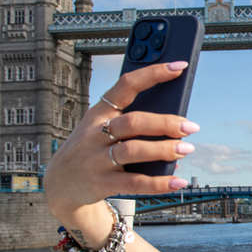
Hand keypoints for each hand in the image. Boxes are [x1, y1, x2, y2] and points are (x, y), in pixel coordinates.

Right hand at [44, 62, 198, 230]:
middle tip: (190, 127)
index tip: (178, 66)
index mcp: (99, 112)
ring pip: (134, 150)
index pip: (126, 85)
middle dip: (165, 123)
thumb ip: (132, 123)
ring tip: (185, 149)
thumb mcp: (100, 128)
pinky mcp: (101, 183)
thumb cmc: (91, 149)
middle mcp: (95, 133)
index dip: (153, 74)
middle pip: (134, 122)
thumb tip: (174, 129)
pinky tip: (177, 181)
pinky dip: (159, 182)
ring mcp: (97, 159)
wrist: (61, 184)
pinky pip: (134, 182)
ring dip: (164, 149)